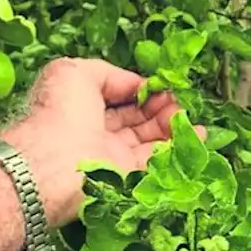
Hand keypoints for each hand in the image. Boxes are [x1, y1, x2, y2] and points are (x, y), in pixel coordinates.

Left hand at [0, 58, 202, 225]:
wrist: (53, 164)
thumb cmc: (60, 111)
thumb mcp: (74, 73)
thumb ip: (106, 73)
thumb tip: (135, 84)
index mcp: (80, 105)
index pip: (116, 97)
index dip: (140, 90)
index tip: (162, 85)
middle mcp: (94, 130)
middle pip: (134, 118)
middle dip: (159, 107)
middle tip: (178, 101)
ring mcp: (109, 155)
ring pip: (148, 140)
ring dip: (171, 125)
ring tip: (188, 116)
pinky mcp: (124, 177)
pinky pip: (155, 161)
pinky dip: (177, 148)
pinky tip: (197, 134)